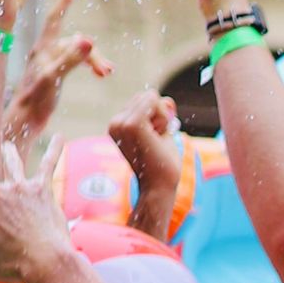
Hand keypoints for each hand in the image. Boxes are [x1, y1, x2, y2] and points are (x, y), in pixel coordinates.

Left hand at [6, 0, 109, 155]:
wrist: (24, 121)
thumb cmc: (35, 100)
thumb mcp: (54, 78)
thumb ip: (72, 59)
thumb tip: (89, 39)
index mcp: (43, 48)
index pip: (56, 17)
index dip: (66, 0)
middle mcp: (45, 51)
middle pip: (75, 42)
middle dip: (93, 53)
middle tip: (107, 71)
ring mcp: (49, 62)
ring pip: (77, 53)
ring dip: (94, 61)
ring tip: (106, 74)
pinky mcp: (52, 73)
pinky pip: (75, 61)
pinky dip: (88, 65)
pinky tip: (98, 74)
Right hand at [108, 88, 185, 234]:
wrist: (158, 187)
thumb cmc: (161, 164)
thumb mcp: (162, 132)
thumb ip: (162, 113)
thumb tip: (167, 100)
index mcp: (118, 125)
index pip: (143, 99)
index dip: (158, 116)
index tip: (154, 139)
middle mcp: (115, 123)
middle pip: (146, 95)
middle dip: (160, 115)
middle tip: (156, 140)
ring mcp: (121, 123)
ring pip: (151, 97)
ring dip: (162, 118)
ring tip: (155, 141)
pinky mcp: (131, 125)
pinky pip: (153, 100)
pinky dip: (163, 118)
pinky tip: (157, 138)